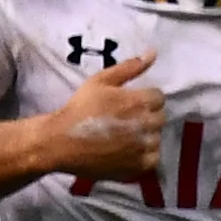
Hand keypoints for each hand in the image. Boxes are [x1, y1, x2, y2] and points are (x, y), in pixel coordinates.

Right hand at [44, 52, 164, 178]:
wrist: (61, 142)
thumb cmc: (79, 108)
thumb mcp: (100, 81)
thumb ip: (129, 68)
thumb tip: (153, 53)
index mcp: (139, 102)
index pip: (159, 97)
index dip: (144, 99)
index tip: (129, 104)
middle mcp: (146, 125)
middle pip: (160, 117)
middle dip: (146, 116)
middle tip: (125, 120)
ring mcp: (143, 148)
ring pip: (157, 138)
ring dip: (146, 136)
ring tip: (124, 136)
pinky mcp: (139, 167)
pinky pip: (153, 158)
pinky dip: (143, 155)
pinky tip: (125, 150)